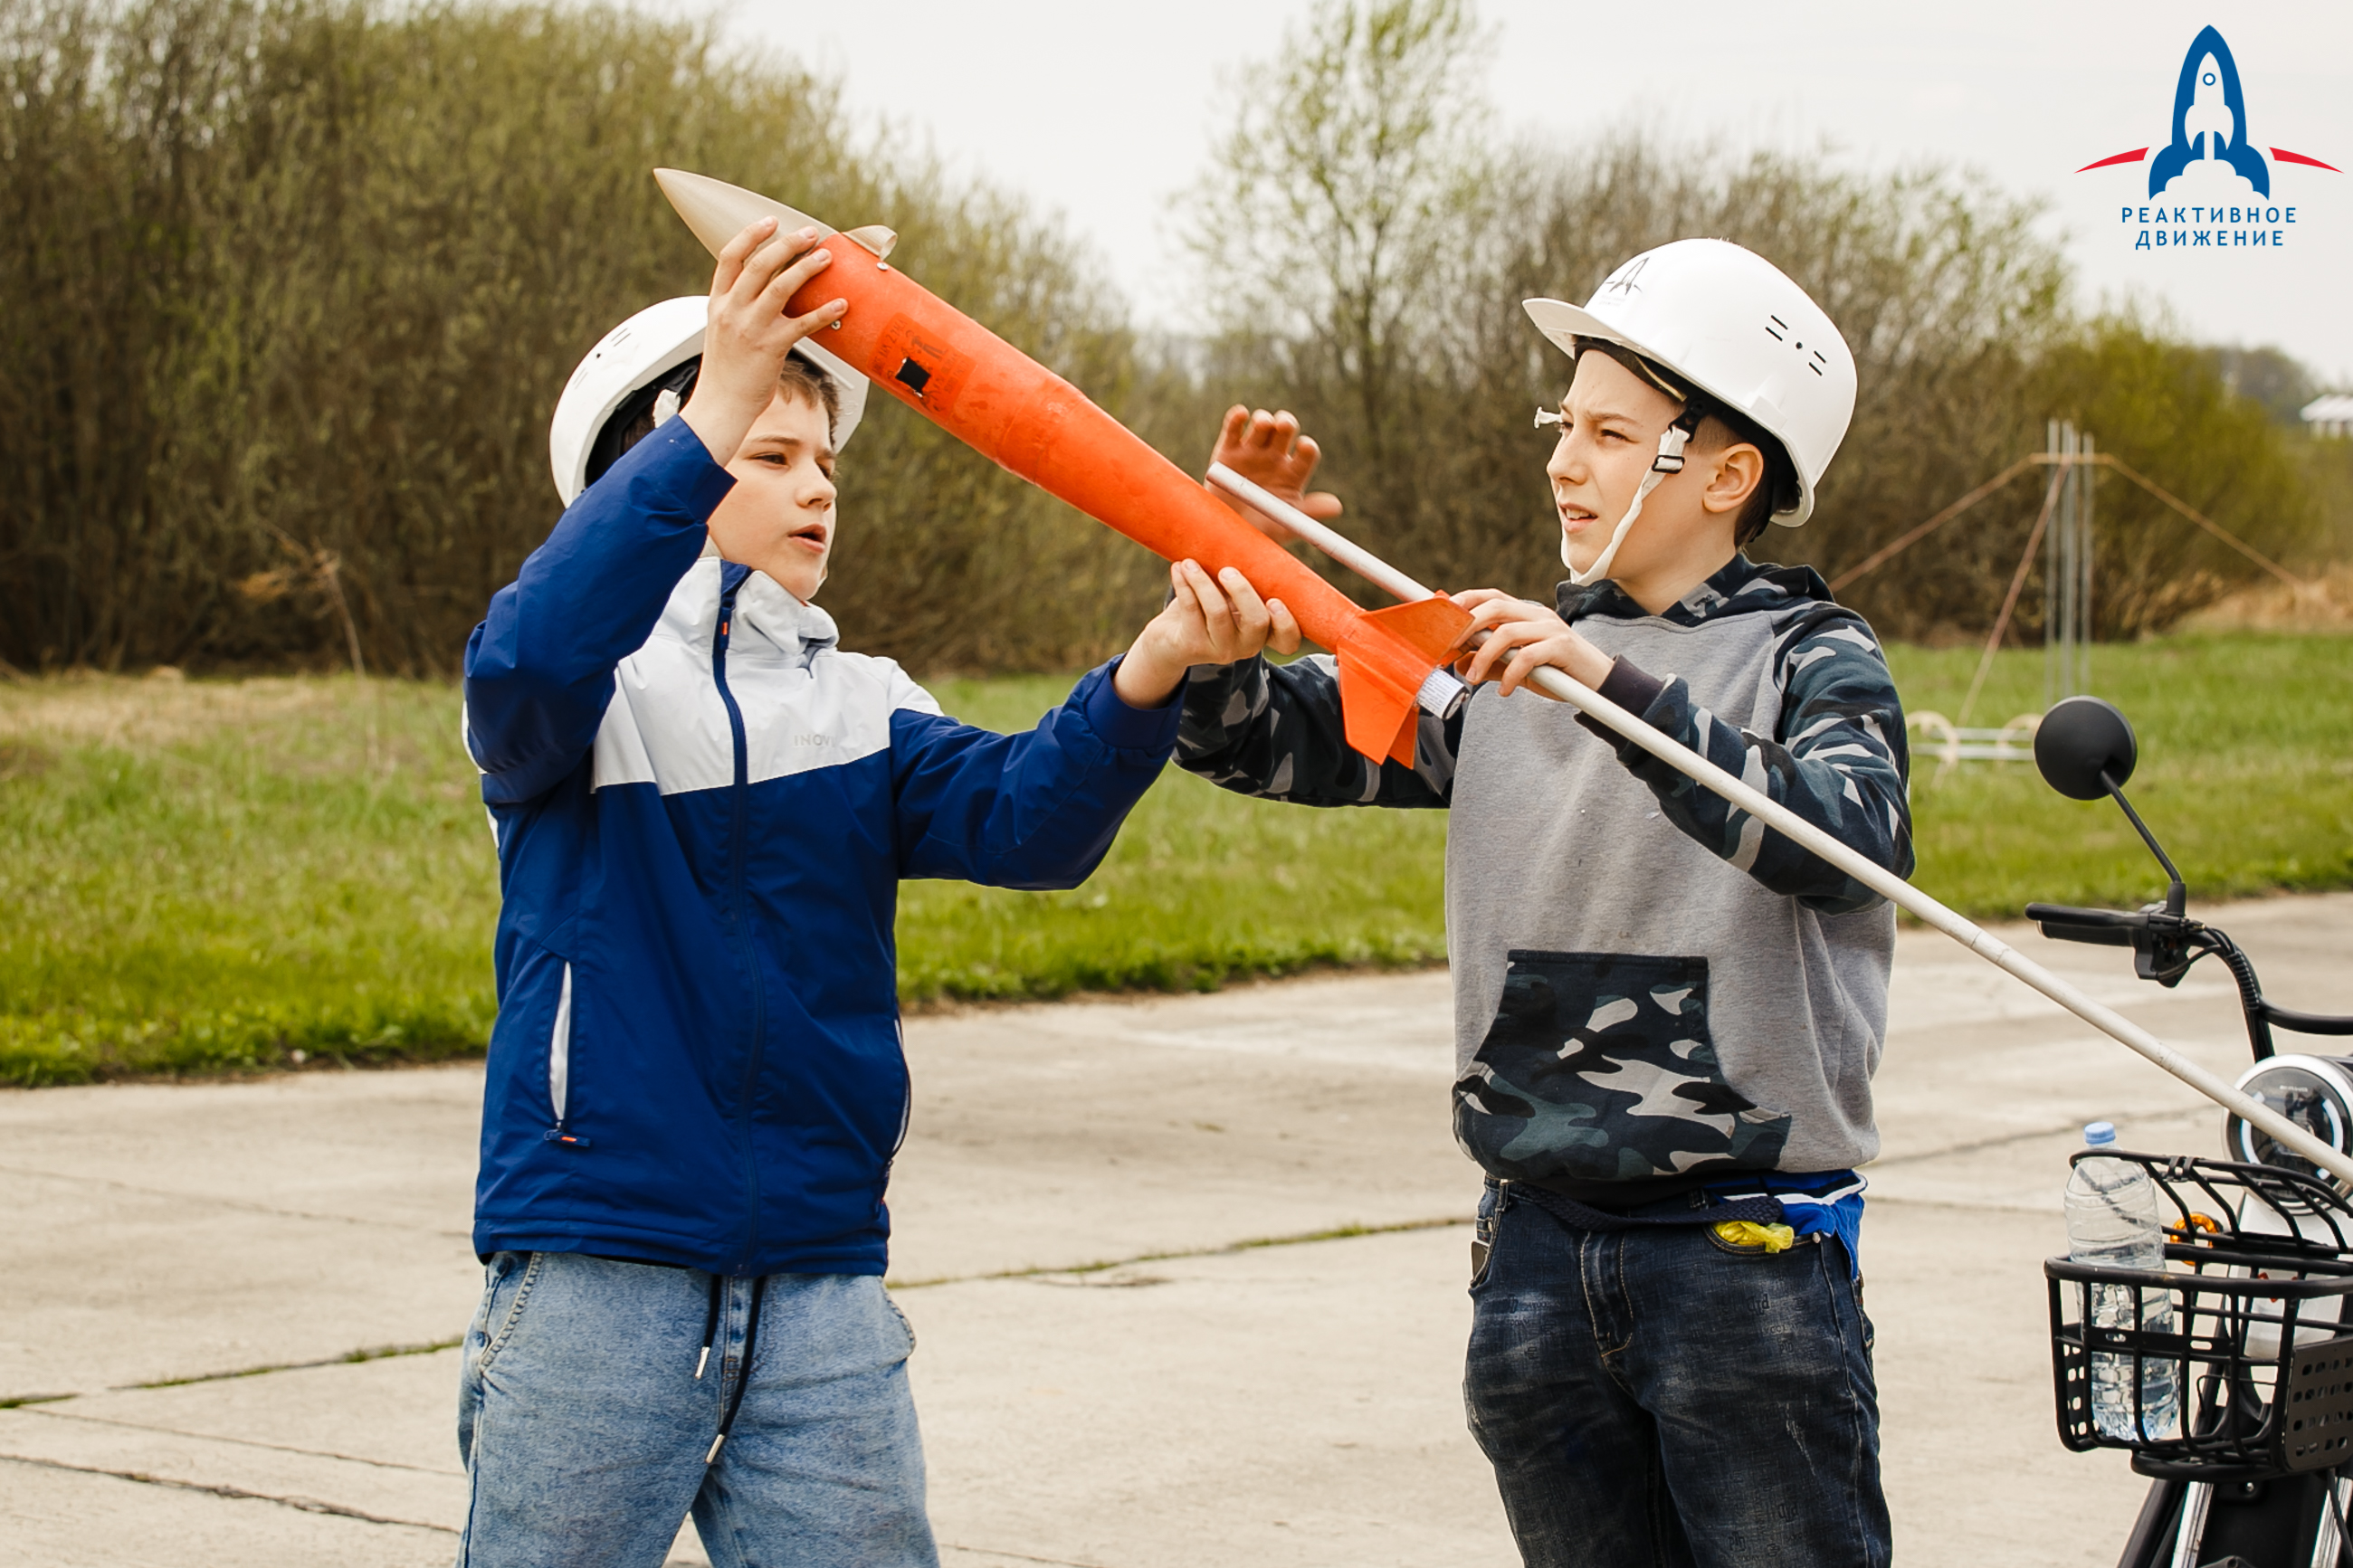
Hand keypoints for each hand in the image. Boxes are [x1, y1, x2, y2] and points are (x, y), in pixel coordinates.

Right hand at [679, 217, 847, 464]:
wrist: (719, 407)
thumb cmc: (725, 373)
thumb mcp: (722, 332)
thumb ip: (738, 309)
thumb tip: (766, 292)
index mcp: (718, 304)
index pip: (729, 257)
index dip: (750, 235)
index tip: (770, 221)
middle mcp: (732, 311)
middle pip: (759, 265)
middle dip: (786, 244)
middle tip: (808, 234)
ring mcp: (750, 329)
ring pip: (780, 287)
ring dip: (806, 268)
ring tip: (826, 257)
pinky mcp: (770, 348)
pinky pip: (802, 324)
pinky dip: (824, 312)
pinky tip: (841, 305)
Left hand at [1113, 560, 1301, 707]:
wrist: (1170, 639)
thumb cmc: (1208, 607)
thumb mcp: (1232, 595)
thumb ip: (1249, 575)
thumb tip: (1254, 522)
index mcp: (1263, 633)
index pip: (1288, 642)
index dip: (1287, 623)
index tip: (1275, 600)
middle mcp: (1246, 646)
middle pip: (1256, 622)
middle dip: (1243, 591)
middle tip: (1227, 570)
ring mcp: (1220, 649)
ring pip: (1218, 613)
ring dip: (1203, 581)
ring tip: (1189, 562)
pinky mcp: (1192, 646)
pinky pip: (1191, 610)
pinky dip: (1184, 584)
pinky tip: (1178, 569)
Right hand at [1205, 406, 1342, 540]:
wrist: (1223, 535)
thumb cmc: (1258, 532)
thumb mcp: (1285, 525)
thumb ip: (1309, 512)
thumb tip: (1337, 506)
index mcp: (1292, 474)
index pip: (1306, 454)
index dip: (1307, 448)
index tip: (1304, 447)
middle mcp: (1274, 459)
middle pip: (1285, 431)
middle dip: (1287, 423)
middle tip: (1285, 425)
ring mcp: (1251, 452)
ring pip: (1262, 425)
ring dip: (1264, 419)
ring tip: (1264, 424)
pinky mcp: (1227, 451)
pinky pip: (1233, 427)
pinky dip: (1237, 417)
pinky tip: (1242, 414)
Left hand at [1452, 589, 1612, 698]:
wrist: (1599, 684)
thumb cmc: (1557, 673)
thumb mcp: (1518, 668)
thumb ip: (1492, 664)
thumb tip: (1459, 664)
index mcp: (1526, 614)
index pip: (1491, 597)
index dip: (1465, 602)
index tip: (1440, 619)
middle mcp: (1537, 615)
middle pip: (1495, 607)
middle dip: (1466, 626)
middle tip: (1448, 648)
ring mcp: (1551, 628)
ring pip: (1507, 632)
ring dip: (1483, 657)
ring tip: (1473, 679)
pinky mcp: (1561, 647)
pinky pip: (1526, 657)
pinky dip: (1510, 675)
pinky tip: (1504, 691)